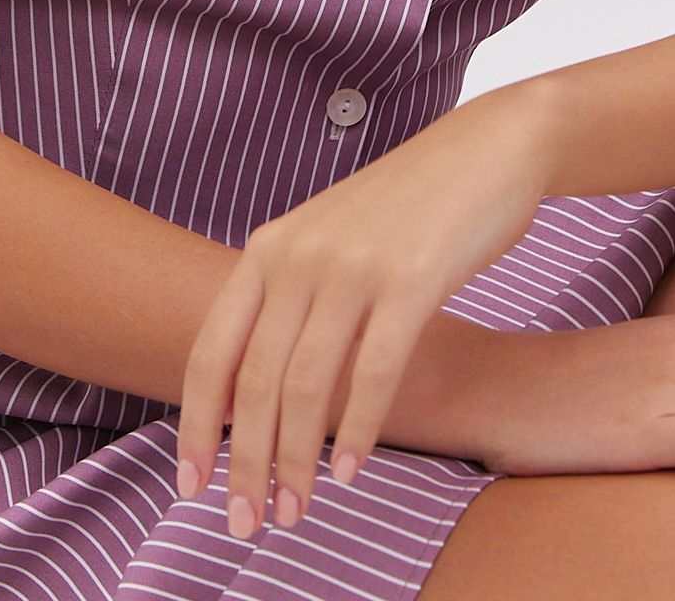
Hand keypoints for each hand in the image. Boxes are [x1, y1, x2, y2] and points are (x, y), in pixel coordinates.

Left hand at [174, 86, 550, 538]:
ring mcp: (354, 265)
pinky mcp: (413, 278)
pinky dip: (357, 430)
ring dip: (295, 461)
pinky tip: (350, 469)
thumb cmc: (408, 208)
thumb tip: (248, 394)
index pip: (210, 350)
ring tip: (296, 510)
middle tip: (246, 522)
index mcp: (269, 247)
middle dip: (244, 462)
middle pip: (252, 380)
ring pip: (305, 385)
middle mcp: (299, 253)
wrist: (485, 150)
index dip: (195, 425)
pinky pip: (373, 371)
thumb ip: (288, 299)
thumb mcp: (327, 239)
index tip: (189, 483)